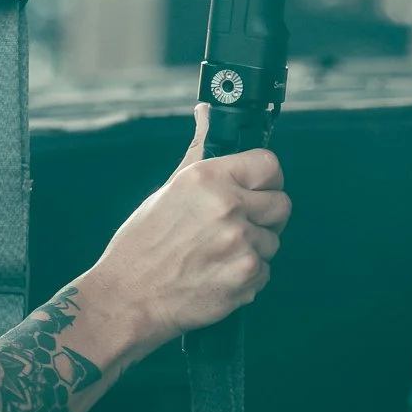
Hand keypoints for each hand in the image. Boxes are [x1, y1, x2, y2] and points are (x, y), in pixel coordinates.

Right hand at [92, 105, 289, 348]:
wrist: (129, 297)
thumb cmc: (142, 244)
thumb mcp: (169, 189)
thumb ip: (198, 150)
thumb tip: (206, 113)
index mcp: (207, 178)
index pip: (269, 164)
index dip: (266, 179)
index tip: (257, 189)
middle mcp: (227, 206)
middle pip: (282, 204)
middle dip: (265, 216)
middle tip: (238, 226)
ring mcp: (240, 243)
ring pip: (273, 241)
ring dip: (253, 249)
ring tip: (217, 255)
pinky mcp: (246, 277)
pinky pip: (265, 271)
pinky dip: (247, 277)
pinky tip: (218, 275)